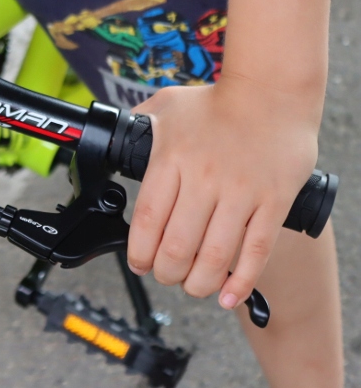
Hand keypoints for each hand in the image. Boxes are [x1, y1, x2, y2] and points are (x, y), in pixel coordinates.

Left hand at [126, 76, 319, 310]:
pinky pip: (256, 251)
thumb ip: (138, 125)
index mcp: (171, 159)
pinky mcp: (273, 202)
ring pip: (214, 256)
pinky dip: (240, 281)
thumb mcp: (166, 105)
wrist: (273, 92)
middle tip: (166, 275)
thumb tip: (113, 139)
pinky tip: (226, 295)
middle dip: (166, 273)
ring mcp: (241, 192)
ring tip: (191, 286)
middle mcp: (203, 179)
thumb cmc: (216, 101)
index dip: (138, 252)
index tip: (138, 263)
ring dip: (198, 283)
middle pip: (177, 246)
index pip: (146, 220)